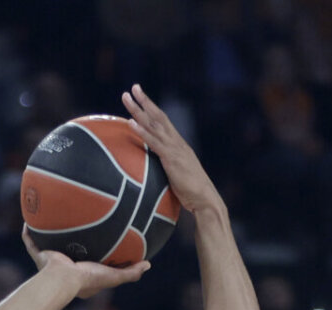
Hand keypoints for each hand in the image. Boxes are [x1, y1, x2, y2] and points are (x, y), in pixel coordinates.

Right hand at [22, 227, 148, 298]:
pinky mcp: (39, 255)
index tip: (99, 239)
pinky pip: (31, 241)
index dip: (92, 252)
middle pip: (66, 250)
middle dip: (69, 240)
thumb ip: (130, 272)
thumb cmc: (87, 279)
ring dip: (47, 233)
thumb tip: (148, 264)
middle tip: (76, 224)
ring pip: (47, 244)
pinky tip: (28, 220)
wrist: (62, 279)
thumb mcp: (113, 276)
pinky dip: (28, 232)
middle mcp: (63, 266)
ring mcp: (50, 261)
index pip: (87, 261)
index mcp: (79, 274)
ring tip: (50, 216)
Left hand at [121, 84, 219, 212]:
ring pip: (154, 124)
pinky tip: (130, 123)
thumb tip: (153, 171)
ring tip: (126, 97)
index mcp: (177, 145)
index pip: (163, 122)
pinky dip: (141, 132)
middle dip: (144, 101)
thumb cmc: (190, 192)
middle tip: (132, 88)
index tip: (140, 97)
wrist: (204, 199)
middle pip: (158, 116)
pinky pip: (154, 142)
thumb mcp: (175, 176)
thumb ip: (166, 168)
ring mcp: (174, 148)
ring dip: (138, 110)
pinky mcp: (171, 159)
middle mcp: (176, 142)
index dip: (151, 109)